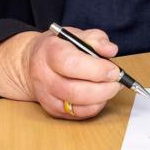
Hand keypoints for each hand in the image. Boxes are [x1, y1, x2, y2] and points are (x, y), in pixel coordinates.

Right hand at [0, 27, 122, 119]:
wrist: (33, 63)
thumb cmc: (58, 48)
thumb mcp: (76, 35)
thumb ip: (95, 39)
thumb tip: (111, 50)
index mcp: (50, 52)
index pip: (72, 64)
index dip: (97, 70)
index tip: (114, 70)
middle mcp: (44, 76)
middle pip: (75, 91)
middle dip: (103, 88)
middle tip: (117, 81)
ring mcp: (46, 96)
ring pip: (77, 106)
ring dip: (101, 99)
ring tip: (110, 87)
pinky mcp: (52, 110)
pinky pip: (77, 114)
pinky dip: (94, 107)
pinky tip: (99, 96)